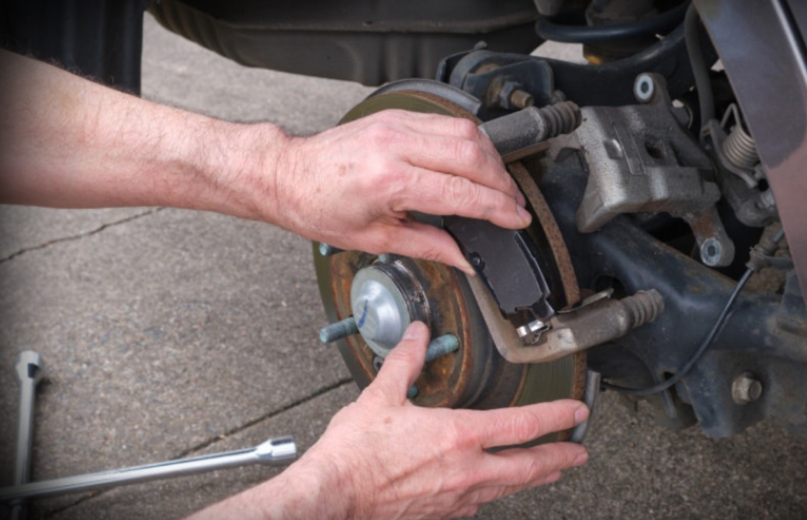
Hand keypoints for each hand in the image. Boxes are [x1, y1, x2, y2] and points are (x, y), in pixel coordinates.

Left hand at [271, 110, 530, 271]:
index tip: (517, 220)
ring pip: (466, 132)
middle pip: (472, 156)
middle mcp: (395, 146)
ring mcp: (396, 124)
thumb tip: (467, 260)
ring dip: (491, 160)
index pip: (462, 192)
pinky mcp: (397, 116)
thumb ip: (430, 247)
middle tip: (515, 205)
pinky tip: (477, 164)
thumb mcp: (376, 240)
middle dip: (503, 183)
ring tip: (500, 186)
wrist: (289, 175)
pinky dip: (471, 143)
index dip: (498, 209)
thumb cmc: (321, 208)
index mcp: (389, 181)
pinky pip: (447, 122)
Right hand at [292, 322, 589, 519]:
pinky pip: (480, 503)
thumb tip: (418, 335)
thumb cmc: (354, 455)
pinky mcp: (442, 515)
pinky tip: (494, 489)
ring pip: (509, 488)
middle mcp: (467, 471)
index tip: (576, 411)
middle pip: (529, 466)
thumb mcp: (381, 397)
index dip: (556, 416)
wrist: (333, 499)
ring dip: (535, 477)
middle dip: (559, 455)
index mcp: (459, 435)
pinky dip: (496, 492)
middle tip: (579, 451)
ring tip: (551, 470)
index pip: (522, 424)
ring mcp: (457, 497)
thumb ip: (406, 362)